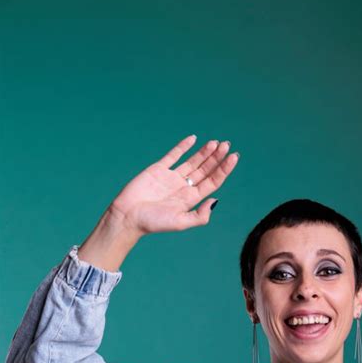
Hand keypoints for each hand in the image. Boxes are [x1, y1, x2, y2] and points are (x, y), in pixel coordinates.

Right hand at [107, 135, 238, 235]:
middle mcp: (183, 187)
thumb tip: (216, 200)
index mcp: (191, 199)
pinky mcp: (158, 169)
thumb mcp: (180, 223)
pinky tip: (193, 139)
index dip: (224, 169)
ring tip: (216, 142)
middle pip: (205, 170)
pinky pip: (173, 155)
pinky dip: (183, 147)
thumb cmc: (153, 222)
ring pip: (192, 161)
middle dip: (216, 158)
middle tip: (227, 145)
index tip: (233, 157)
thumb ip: (200, 215)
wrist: (128, 216)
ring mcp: (171, 177)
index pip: (212, 181)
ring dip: (204, 152)